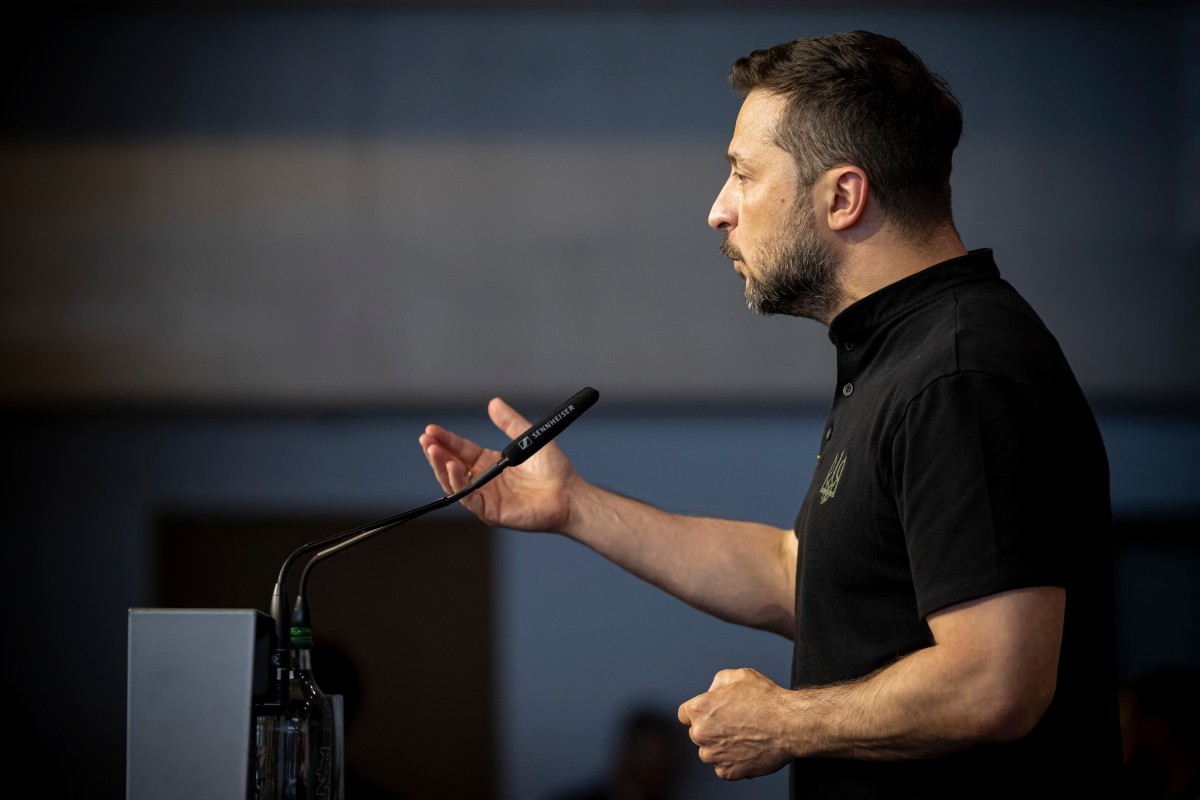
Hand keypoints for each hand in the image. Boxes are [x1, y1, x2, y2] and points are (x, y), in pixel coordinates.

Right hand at [419, 396, 578, 532]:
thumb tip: (493, 402)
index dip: (445, 440)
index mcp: (490, 463)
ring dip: (441, 467)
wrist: (569, 493)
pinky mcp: (492, 511)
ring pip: (455, 483)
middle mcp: (484, 480)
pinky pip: (469, 499)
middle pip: (452, 466)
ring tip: (433, 451)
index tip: (431, 429)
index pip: (460, 450)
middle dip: (436, 453)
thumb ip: (510, 423)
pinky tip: (452, 468)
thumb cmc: (553, 470)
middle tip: (425, 438)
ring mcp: (486, 497)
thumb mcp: (528, 439)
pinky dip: (458, 484)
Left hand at [677, 668, 796, 780]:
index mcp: (700, 709)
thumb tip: (712, 692)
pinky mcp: (728, 771)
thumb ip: (718, 681)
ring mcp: (714, 755)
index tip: (709, 715)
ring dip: (720, 747)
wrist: (789, 724)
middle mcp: (702, 733)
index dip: (698, 712)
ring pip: (708, 752)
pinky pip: (722, 768)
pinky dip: (732, 762)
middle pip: (697, 733)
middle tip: (733, 724)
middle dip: (710, 729)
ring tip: (742, 737)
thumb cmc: (767, 700)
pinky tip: (746, 750)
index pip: (684, 714)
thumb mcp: (739, 675)